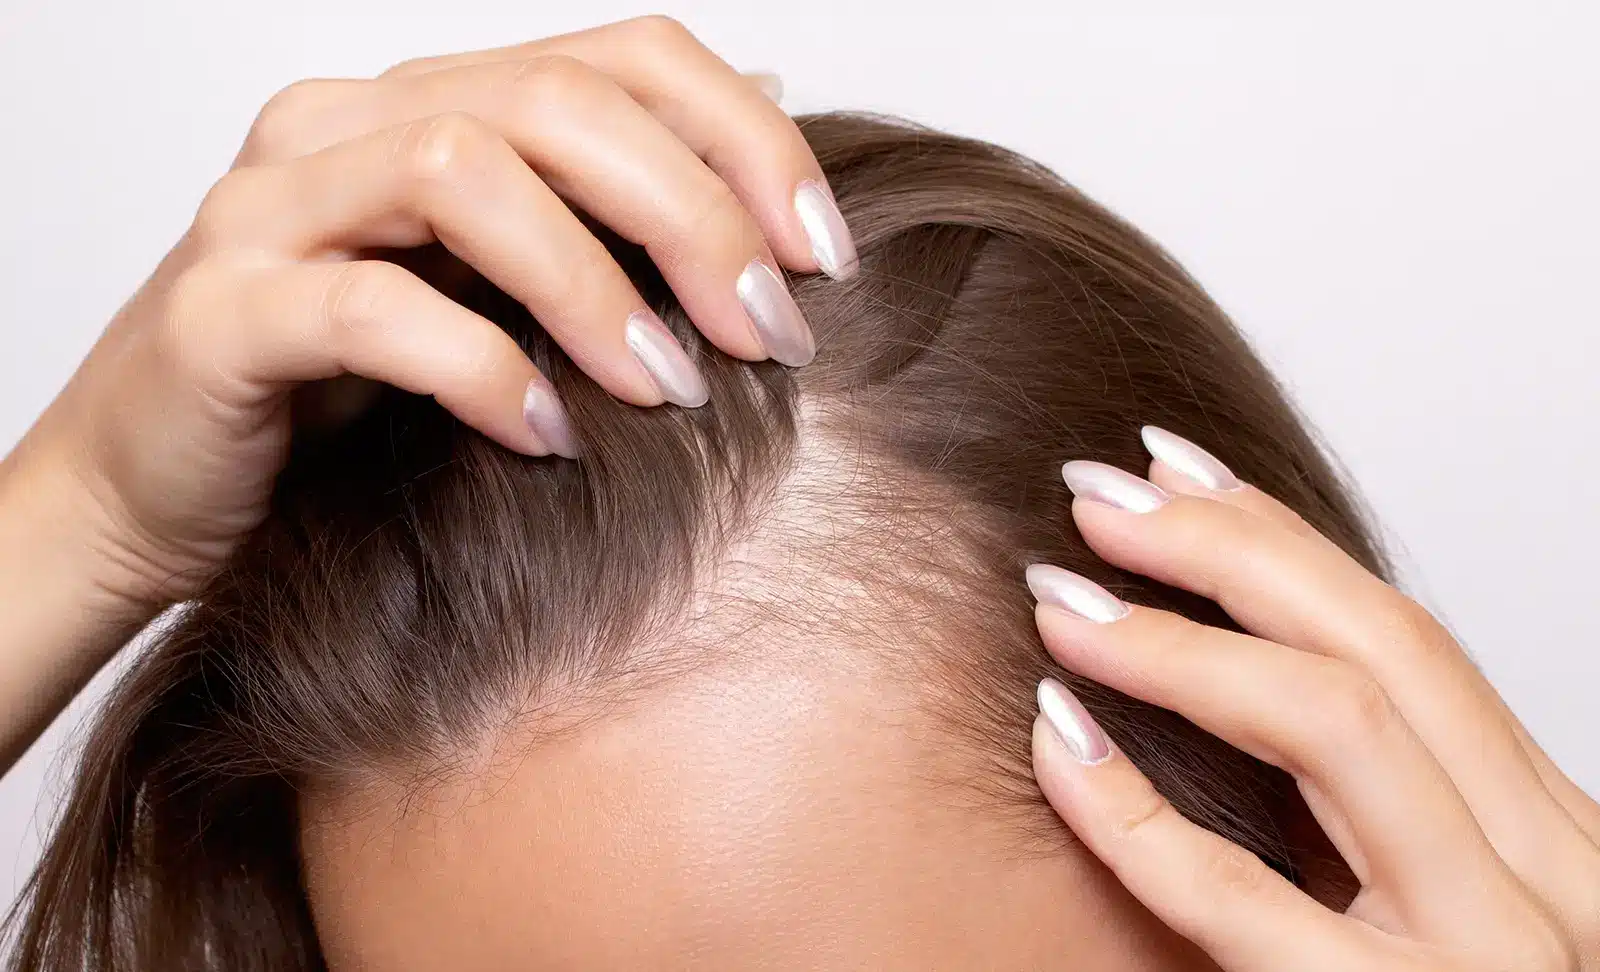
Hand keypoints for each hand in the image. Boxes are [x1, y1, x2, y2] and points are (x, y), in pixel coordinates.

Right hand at [16, 15, 852, 611]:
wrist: (147, 493)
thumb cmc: (335, 399)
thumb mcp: (493, 290)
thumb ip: (605, 197)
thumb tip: (764, 95)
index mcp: (425, 105)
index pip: (619, 57)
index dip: (744, 141)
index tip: (821, 260)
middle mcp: (345, 126)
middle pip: (556, 102)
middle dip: (693, 216)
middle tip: (772, 337)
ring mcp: (271, 210)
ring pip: (464, 174)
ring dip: (595, 287)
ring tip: (672, 390)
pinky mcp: (221, 313)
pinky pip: (368, 309)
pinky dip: (480, 368)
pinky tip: (545, 440)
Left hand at [1026, 426, 1597, 970]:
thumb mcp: (1437, 904)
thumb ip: (1375, 811)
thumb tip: (1231, 667)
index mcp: (1545, 837)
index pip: (1407, 639)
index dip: (1280, 539)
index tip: (1173, 468)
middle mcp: (1544, 883)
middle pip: (1380, 650)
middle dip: (1227, 553)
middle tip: (1097, 498)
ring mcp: (1484, 962)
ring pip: (1339, 733)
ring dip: (1182, 648)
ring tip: (1064, 600)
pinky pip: (1244, 902)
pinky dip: (1136, 811)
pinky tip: (1057, 744)